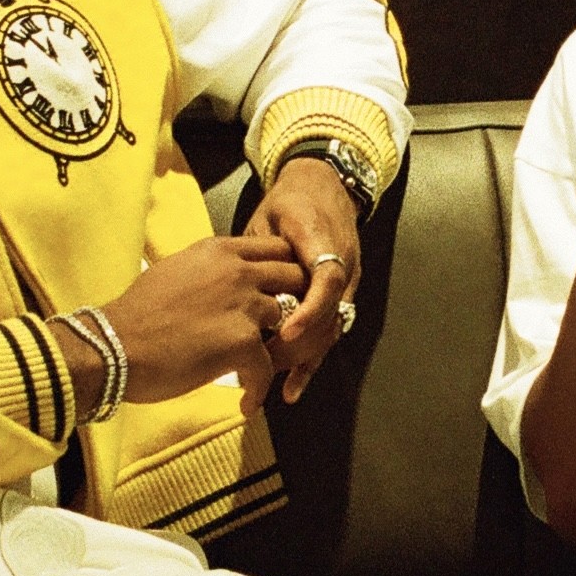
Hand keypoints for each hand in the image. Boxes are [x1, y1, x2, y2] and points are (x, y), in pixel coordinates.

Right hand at [101, 232, 309, 418]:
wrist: (114, 347)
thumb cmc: (135, 316)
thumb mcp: (173, 272)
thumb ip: (206, 271)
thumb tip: (218, 279)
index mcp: (219, 251)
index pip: (275, 248)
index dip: (284, 271)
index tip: (281, 294)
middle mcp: (237, 270)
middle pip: (294, 278)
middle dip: (297, 303)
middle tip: (285, 332)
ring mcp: (244, 304)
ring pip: (287, 324)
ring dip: (277, 350)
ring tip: (261, 373)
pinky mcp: (243, 341)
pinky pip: (268, 367)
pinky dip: (259, 389)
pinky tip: (247, 404)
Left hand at [243, 156, 360, 402]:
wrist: (325, 187)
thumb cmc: (289, 202)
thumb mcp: (268, 217)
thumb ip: (256, 252)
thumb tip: (227, 287)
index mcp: (324, 241)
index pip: (326, 281)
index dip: (308, 310)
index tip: (284, 332)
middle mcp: (344, 266)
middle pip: (329, 316)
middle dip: (297, 346)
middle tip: (260, 366)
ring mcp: (348, 285)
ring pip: (330, 331)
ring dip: (302, 360)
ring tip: (270, 385)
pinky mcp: (342, 299)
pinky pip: (329, 333)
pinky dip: (310, 361)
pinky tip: (291, 388)